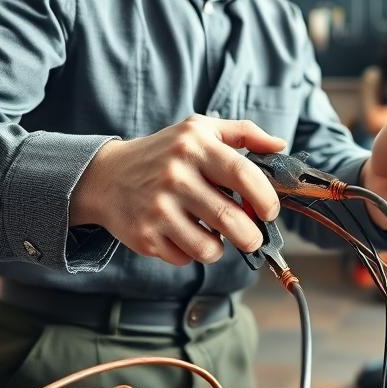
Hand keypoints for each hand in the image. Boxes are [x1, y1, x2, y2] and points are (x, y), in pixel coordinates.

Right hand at [70, 115, 285, 265]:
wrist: (106, 176)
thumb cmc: (164, 152)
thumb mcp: (200, 129)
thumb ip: (244, 133)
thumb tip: (280, 145)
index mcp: (194, 146)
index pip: (242, 174)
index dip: (265, 198)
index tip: (270, 211)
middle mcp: (175, 176)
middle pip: (230, 218)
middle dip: (252, 235)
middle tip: (253, 236)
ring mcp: (158, 208)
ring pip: (210, 247)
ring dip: (221, 247)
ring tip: (216, 233)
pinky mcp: (145, 236)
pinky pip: (186, 258)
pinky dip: (193, 253)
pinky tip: (185, 234)